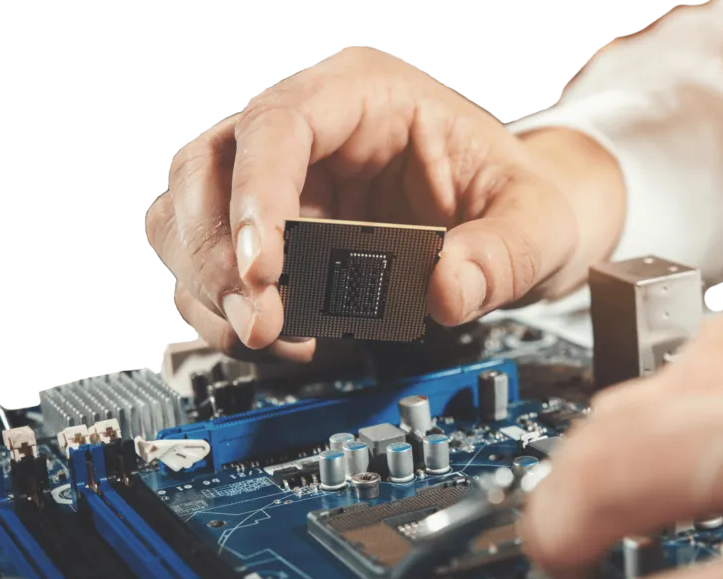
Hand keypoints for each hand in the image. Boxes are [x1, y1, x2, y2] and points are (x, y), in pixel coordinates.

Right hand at [146, 46, 623, 360]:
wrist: (509, 223)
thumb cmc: (514, 200)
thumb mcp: (535, 223)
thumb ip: (500, 256)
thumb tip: (444, 291)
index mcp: (366, 94)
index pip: (279, 123)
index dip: (257, 195)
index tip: (265, 272)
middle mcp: (309, 130)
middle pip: (206, 168)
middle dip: (217, 254)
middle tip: (263, 324)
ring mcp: (282, 181)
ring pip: (187, 217)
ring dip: (211, 287)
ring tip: (273, 337)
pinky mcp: (272, 234)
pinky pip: (212, 267)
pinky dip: (226, 311)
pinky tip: (279, 339)